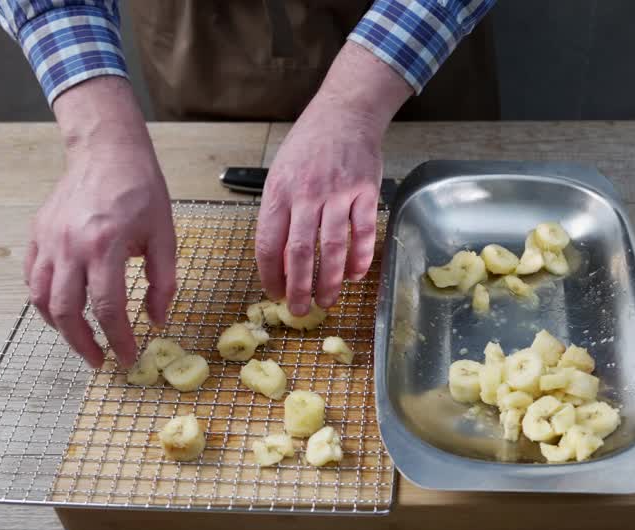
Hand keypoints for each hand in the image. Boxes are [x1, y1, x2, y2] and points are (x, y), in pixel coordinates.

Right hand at [26, 77, 176, 368]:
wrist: (107, 151)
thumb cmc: (141, 190)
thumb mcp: (165, 235)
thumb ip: (163, 281)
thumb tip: (157, 319)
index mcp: (105, 246)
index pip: (108, 308)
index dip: (118, 340)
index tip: (127, 358)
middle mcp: (70, 246)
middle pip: (67, 311)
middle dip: (82, 344)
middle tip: (98, 360)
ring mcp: (48, 240)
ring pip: (41, 298)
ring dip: (59, 327)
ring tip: (80, 340)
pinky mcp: (37, 233)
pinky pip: (32, 277)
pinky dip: (43, 300)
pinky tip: (61, 310)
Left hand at [255, 42, 411, 314]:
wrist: (344, 114)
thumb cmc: (308, 146)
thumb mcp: (280, 173)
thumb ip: (280, 213)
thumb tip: (280, 260)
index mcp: (280, 192)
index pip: (269, 243)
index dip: (271, 275)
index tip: (275, 294)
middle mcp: (307, 194)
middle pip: (300, 252)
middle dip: (299, 288)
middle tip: (300, 311)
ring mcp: (338, 193)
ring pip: (332, 248)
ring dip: (329, 281)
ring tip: (327, 301)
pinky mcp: (365, 192)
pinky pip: (363, 233)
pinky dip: (360, 259)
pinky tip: (355, 275)